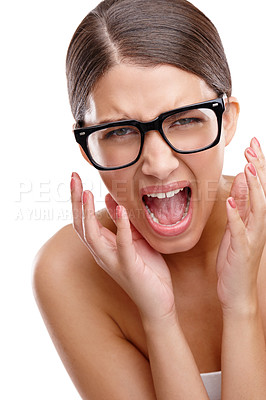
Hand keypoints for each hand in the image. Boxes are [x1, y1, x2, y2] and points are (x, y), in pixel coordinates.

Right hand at [70, 173, 175, 323]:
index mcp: (103, 246)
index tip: (75, 178)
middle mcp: (102, 254)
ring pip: (92, 236)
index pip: (83, 220)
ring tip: (86, 192)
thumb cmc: (147, 271)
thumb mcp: (134, 240)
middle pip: (81, 225)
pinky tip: (120, 210)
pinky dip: (120, 227)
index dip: (77, 200)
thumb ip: (122, 222)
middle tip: (73, 178)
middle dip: (75, 201)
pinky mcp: (129, 267)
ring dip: (87, 213)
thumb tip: (112, 199)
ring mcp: (113, 261)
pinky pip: (122, 245)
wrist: (159, 302)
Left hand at [216, 137, 265, 313]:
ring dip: (254, 188)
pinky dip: (236, 217)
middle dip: (259, 169)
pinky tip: (231, 204)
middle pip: (264, 192)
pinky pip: (240, 232)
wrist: (237, 291)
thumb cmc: (236, 258)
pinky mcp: (242, 251)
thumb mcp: (238, 226)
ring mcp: (252, 238)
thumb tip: (243, 179)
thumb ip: (242, 203)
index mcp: (256, 218)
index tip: (253, 143)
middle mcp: (259, 225)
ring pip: (258, 209)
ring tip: (248, 168)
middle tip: (252, 147)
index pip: (261, 187)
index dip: (259, 165)